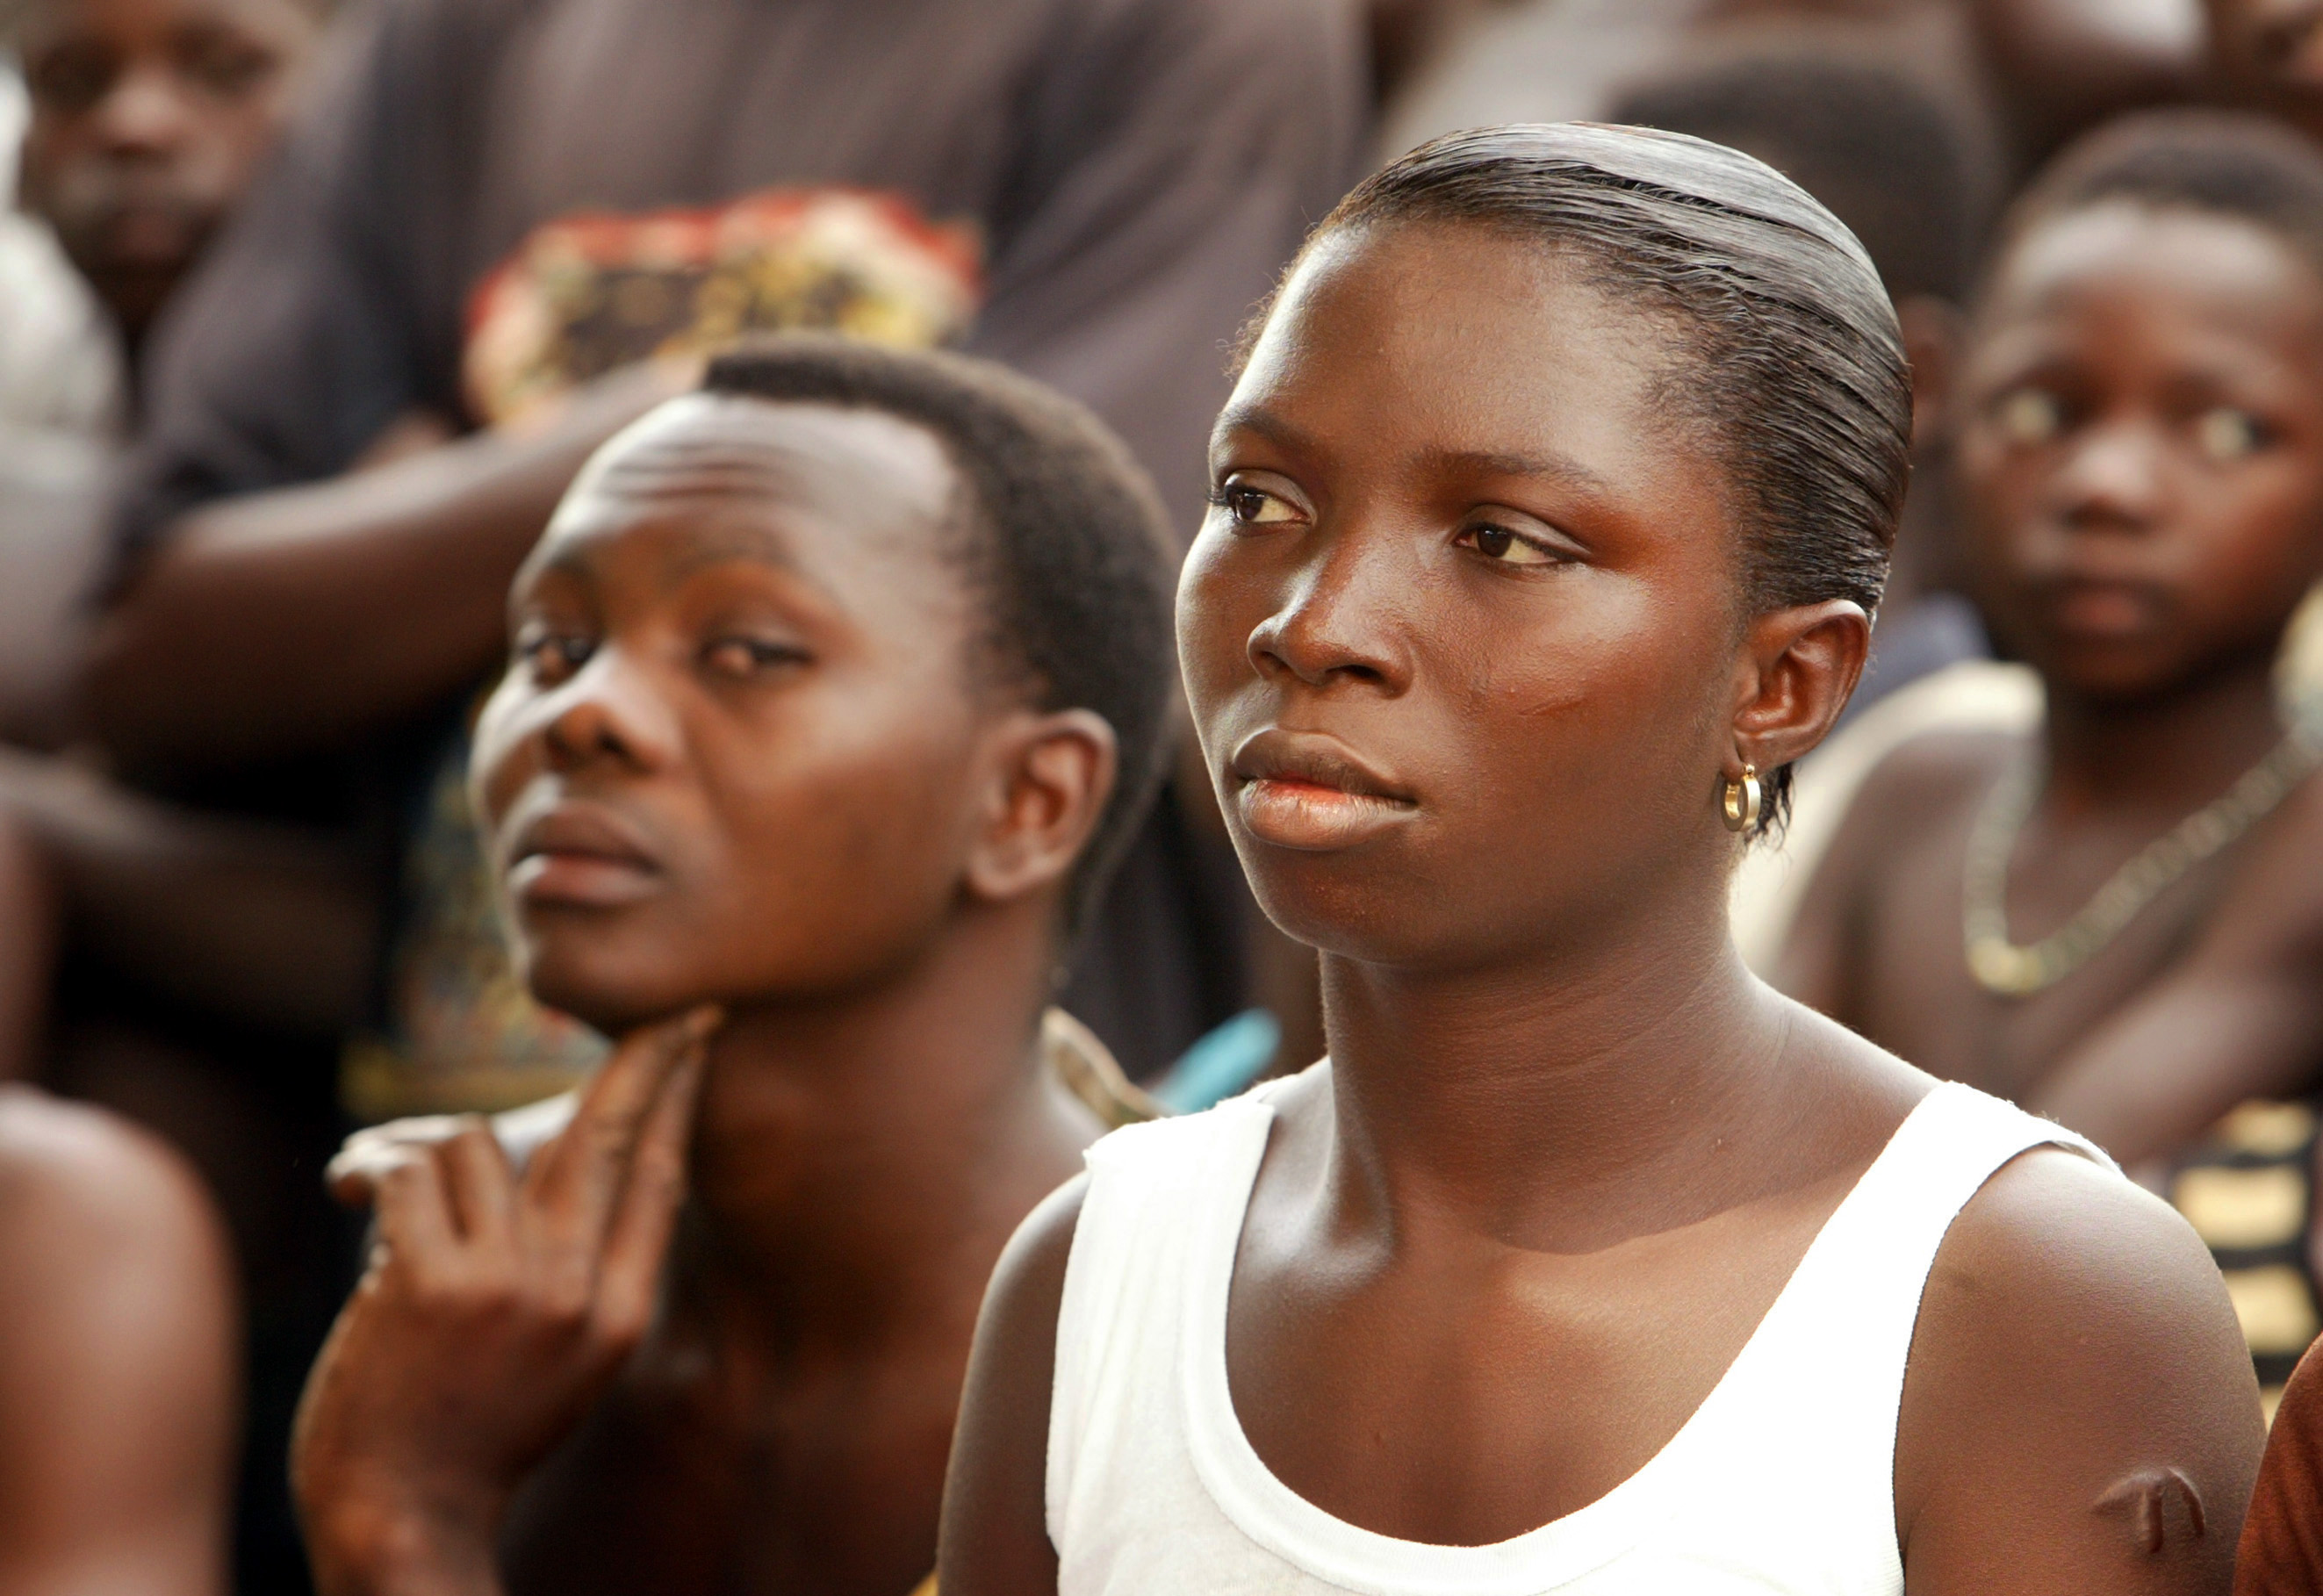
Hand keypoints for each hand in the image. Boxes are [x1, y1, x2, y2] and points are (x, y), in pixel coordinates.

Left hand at [292, 1007, 719, 1595]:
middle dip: (642, 1058)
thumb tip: (551, 1152)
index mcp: (617, 1315)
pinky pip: (408, 1172)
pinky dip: (370, 1169)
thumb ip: (574, 1267)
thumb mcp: (563, 1360)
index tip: (697, 1038)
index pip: (657, 1177)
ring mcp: (508, 1288)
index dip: (677, 1099)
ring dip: (422, 1152)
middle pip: (606, 1135)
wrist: (398, 1513)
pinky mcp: (431, 1286)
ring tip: (388, 1187)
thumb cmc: (469, 1432)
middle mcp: (576, 1294)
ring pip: (473, 1141)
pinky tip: (346, 1188)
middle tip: (668, 1009)